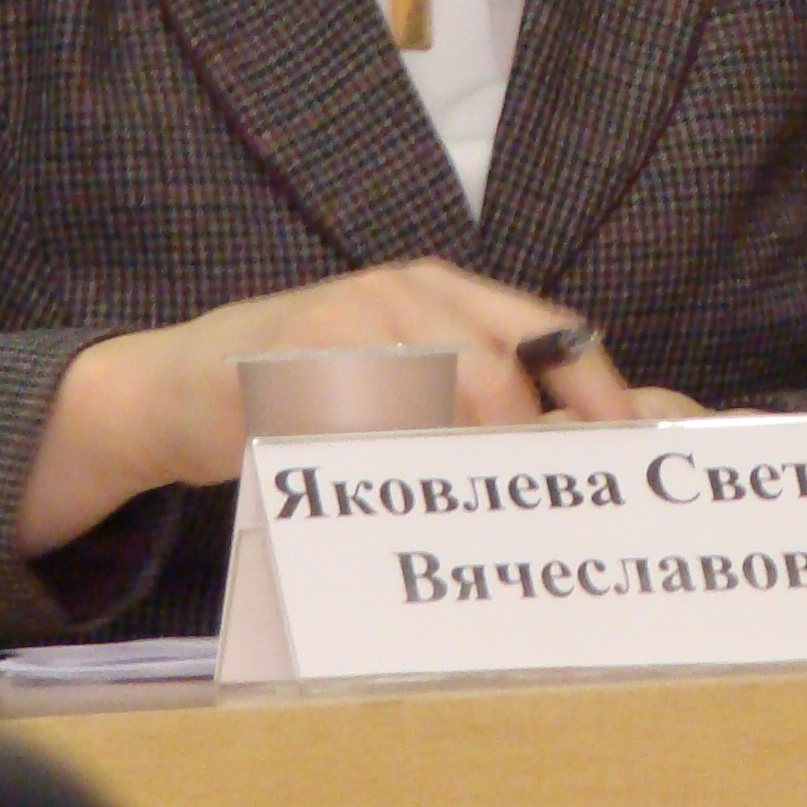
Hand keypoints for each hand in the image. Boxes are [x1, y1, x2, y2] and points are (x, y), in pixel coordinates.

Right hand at [15, 259, 697, 554]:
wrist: (180, 380)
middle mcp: (403, 291)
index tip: (627, 446)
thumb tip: (560, 448)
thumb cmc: (304, 385)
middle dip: (524, 446)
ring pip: (439, 395)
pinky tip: (394, 501)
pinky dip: (392, 459)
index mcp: (440, 289)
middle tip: (541, 510)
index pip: (546, 329)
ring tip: (476, 516)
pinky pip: (366, 415)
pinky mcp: (295, 354)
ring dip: (463, 462)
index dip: (595, 388)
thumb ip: (462, 390)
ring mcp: (347, 315)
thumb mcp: (392, 367)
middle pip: (497, 373)